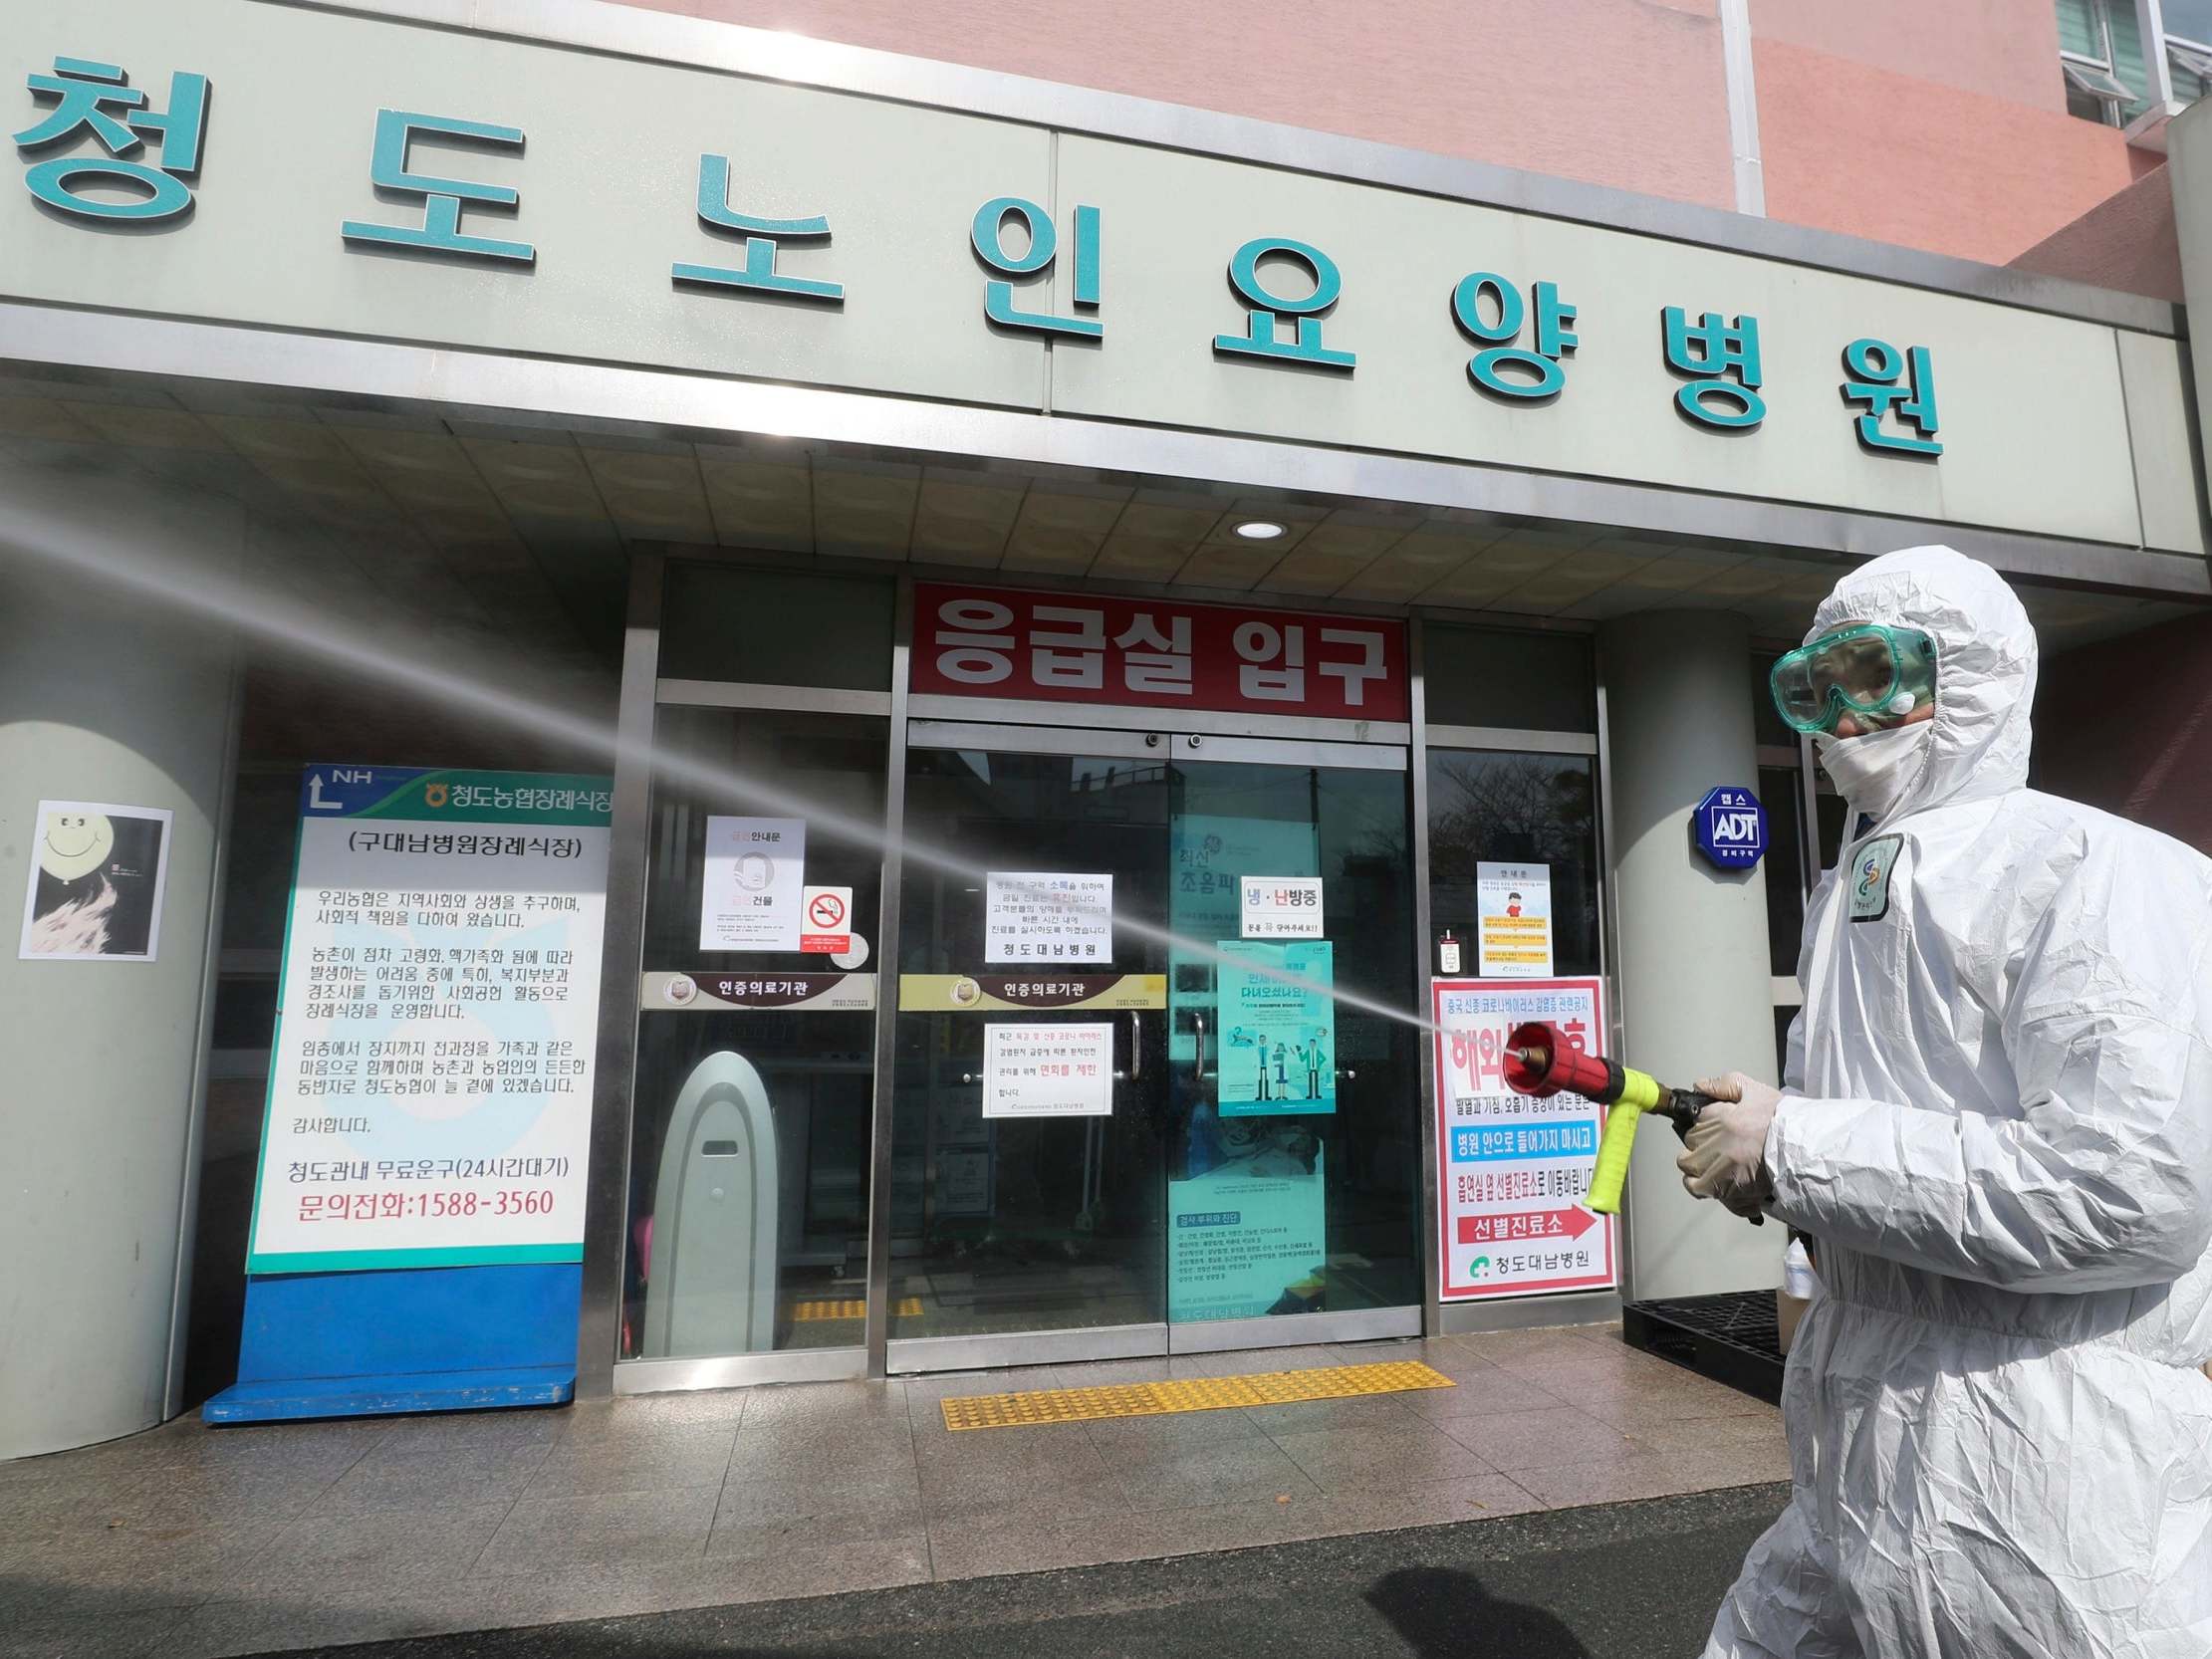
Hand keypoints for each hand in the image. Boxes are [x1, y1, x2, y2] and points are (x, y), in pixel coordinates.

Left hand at [1677, 1072, 1780, 1205]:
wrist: (1802, 1152)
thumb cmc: (1782, 1122)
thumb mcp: (1756, 1092)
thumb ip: (1725, 1085)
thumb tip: (1700, 1085)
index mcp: (1719, 1116)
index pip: (1695, 1118)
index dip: (1707, 1123)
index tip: (1718, 1128)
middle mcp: (1713, 1141)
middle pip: (1690, 1141)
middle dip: (1702, 1142)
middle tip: (1722, 1146)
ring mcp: (1715, 1165)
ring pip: (1687, 1164)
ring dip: (1697, 1163)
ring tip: (1714, 1164)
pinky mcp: (1722, 1187)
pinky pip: (1696, 1187)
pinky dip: (1698, 1184)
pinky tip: (1711, 1180)